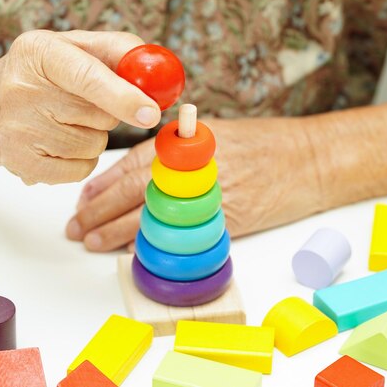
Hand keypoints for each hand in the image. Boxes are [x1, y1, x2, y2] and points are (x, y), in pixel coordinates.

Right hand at [0, 30, 160, 184]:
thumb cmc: (46, 74)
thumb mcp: (77, 47)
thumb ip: (121, 52)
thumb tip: (160, 80)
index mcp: (39, 52)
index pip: (88, 77)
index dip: (124, 96)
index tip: (151, 113)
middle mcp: (21, 90)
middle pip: (99, 116)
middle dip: (107, 112)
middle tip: (82, 102)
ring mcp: (18, 131)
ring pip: (93, 145)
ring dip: (93, 136)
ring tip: (65, 121)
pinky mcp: (22, 165)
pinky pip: (81, 169)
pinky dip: (80, 159)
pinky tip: (58, 142)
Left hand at [66, 117, 325, 250]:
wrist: (310, 159)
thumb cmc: (266, 144)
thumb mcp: (217, 134)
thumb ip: (179, 150)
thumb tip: (140, 172)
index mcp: (189, 144)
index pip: (133, 164)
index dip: (103, 183)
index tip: (82, 198)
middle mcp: (195, 169)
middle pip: (135, 192)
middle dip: (99, 210)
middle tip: (76, 227)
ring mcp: (211, 196)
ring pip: (153, 216)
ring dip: (118, 233)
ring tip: (92, 242)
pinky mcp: (228, 221)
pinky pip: (183, 237)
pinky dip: (156, 246)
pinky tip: (134, 253)